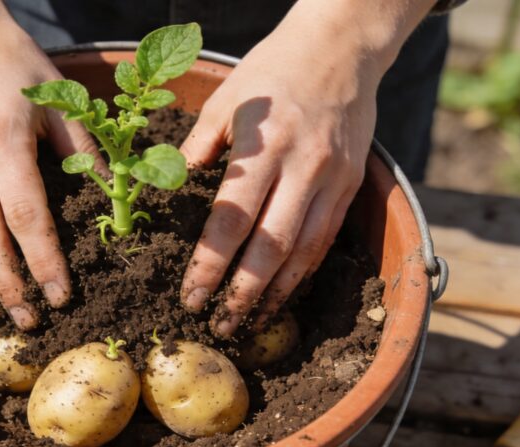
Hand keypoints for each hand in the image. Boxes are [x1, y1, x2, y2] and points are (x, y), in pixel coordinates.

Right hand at [0, 1, 99, 328]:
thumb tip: (109, 195)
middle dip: (10, 286)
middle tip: (31, 321)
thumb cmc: (10, 60)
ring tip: (0, 315)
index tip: (61, 295)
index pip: (26, 215)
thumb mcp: (56, 95)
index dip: (44, 262)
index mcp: (2, 137)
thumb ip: (83, 147)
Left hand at [177, 0, 428, 336]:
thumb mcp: (224, 99)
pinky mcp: (351, 186)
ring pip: (304, 253)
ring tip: (248, 323)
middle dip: (242, 294)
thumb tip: (168, 185)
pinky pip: (325, 240)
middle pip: (271, 248)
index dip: (210, 265)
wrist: (342, 47)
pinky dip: (303, 273)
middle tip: (217, 325)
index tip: (191, 296)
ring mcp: (332, 179)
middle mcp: (302, 168)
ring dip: (275, 294)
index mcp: (263, 146)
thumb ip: (196, 147)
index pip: (231, 221)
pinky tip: (282, 294)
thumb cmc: (273, 70)